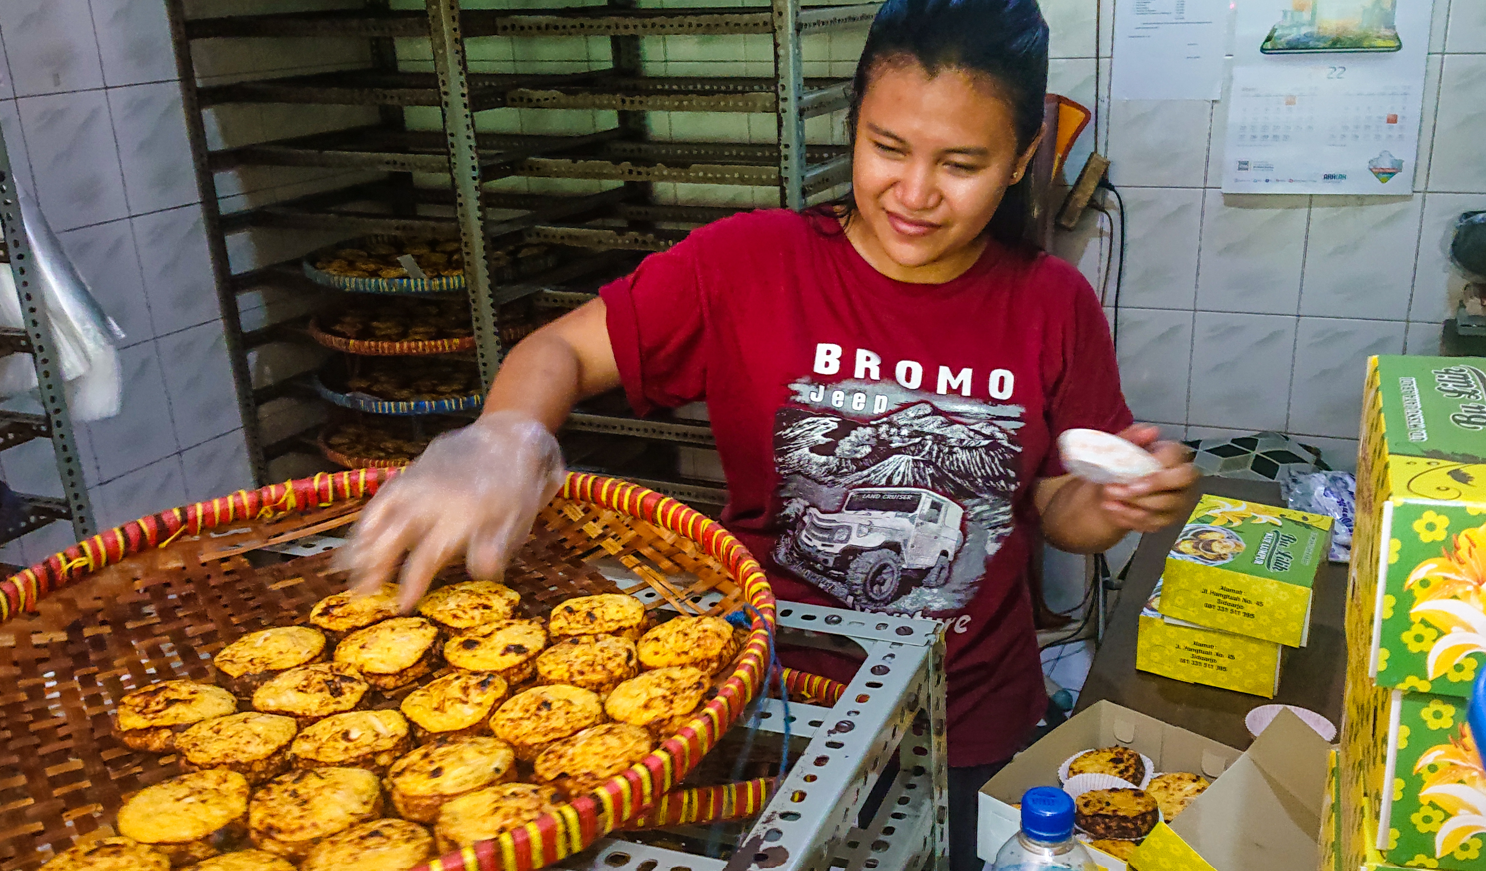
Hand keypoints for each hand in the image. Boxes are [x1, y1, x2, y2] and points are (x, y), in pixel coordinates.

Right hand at [332, 411, 565, 610]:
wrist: (507, 437)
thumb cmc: (516, 490)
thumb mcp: (517, 521)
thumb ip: (495, 548)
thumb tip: (480, 574)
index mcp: (460, 517)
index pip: (428, 556)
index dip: (412, 583)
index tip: (401, 606)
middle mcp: (431, 500)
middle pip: (393, 536)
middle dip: (373, 565)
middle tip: (359, 594)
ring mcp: (416, 484)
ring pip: (379, 516)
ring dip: (360, 544)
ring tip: (343, 569)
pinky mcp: (408, 474)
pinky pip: (380, 498)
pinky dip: (365, 520)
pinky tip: (356, 538)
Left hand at [1096, 424, 1199, 533]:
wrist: (1115, 489)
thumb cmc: (1123, 465)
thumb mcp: (1121, 447)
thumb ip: (1132, 436)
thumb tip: (1151, 430)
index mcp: (1175, 454)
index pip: (1176, 455)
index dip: (1156, 463)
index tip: (1133, 474)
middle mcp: (1184, 477)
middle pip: (1182, 480)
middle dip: (1150, 486)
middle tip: (1122, 489)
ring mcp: (1181, 500)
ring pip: (1165, 504)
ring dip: (1133, 503)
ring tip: (1108, 497)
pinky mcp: (1170, 519)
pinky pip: (1155, 522)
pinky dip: (1131, 517)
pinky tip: (1114, 508)